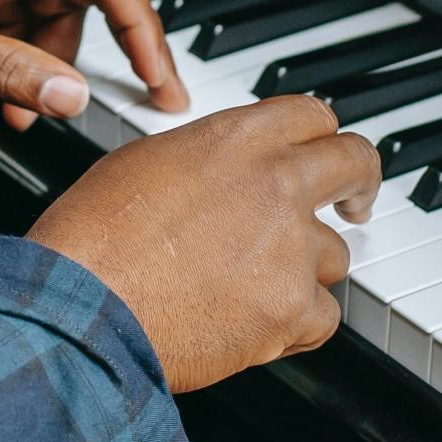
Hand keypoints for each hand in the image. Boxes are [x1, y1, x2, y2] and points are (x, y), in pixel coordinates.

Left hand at [0, 0, 187, 126]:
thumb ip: (8, 73)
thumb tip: (75, 97)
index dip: (145, 30)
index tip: (158, 83)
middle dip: (77, 61)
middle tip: (89, 109)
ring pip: (45, 11)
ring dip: (32, 68)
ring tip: (3, 114)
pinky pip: (9, 15)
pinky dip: (1, 58)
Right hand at [29, 96, 381, 391]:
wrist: (83, 308)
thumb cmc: (91, 241)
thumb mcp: (142, 163)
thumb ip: (204, 157)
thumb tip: (221, 171)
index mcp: (236, 138)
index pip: (313, 115)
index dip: (320, 137)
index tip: (323, 154)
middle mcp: (275, 183)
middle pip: (354, 164)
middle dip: (358, 182)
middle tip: (354, 201)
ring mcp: (290, 247)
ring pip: (334, 254)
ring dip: (304, 269)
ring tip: (250, 288)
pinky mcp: (293, 308)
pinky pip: (325, 317)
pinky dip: (297, 326)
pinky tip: (257, 326)